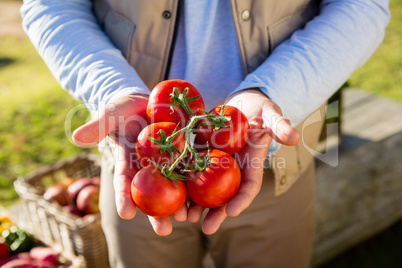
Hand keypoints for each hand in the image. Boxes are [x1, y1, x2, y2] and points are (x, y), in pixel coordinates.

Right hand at [72, 94, 186, 235]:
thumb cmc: (123, 109)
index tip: (126, 213)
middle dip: (156, 213)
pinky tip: (203, 195)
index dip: (124, 197)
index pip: (124, 181)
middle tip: (164, 231)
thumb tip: (76, 137)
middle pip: (152, 193)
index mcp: (128, 161)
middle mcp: (147, 166)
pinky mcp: (182, 150)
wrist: (144, 102)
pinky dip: (196, 179)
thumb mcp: (109, 114)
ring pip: (172, 185)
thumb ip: (97, 126)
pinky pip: (190, 165)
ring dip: (180, 204)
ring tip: (187, 219)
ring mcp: (166, 160)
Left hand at [187, 89, 298, 233]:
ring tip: (184, 217)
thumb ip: (280, 125)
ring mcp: (216, 163)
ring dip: (195, 204)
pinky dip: (181, 181)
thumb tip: (295, 138)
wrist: (240, 103)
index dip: (242, 199)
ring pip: (205, 188)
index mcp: (251, 163)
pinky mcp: (200, 153)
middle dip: (216, 212)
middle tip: (206, 227)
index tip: (233, 211)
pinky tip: (171, 190)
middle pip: (225, 194)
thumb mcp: (271, 114)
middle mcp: (233, 168)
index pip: (250, 186)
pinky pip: (190, 169)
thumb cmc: (259, 109)